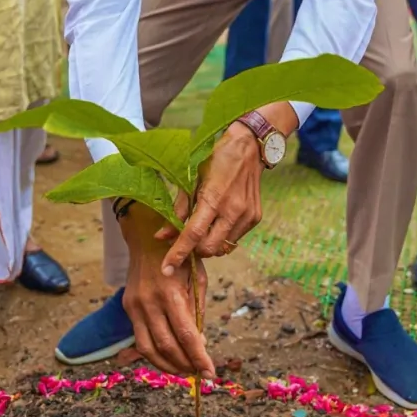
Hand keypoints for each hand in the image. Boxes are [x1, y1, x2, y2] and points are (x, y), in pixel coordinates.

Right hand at [121, 203, 214, 377]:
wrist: (147, 239)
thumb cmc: (180, 257)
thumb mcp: (197, 277)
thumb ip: (197, 309)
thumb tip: (199, 342)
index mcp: (171, 293)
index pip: (186, 335)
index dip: (199, 357)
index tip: (210, 373)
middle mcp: (149, 302)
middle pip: (167, 346)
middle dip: (185, 365)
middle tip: (199, 374)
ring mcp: (135, 306)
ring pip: (149, 350)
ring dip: (168, 366)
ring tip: (184, 371)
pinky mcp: (129, 309)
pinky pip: (140, 340)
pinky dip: (155, 355)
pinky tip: (169, 359)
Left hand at [161, 122, 264, 274]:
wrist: (249, 146)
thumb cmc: (216, 158)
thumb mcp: (192, 179)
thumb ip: (178, 209)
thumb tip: (162, 236)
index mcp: (213, 198)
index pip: (193, 234)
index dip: (178, 254)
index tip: (166, 269)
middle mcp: (233, 210)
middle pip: (209, 248)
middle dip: (195, 250)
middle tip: (187, 241)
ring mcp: (247, 215)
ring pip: (223, 247)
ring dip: (209, 244)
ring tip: (205, 228)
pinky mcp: (255, 217)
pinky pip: (234, 239)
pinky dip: (223, 236)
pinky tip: (220, 221)